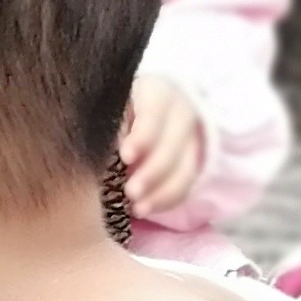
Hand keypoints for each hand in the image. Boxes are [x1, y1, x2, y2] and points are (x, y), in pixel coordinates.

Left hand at [118, 75, 208, 225]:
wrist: (140, 106)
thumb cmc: (115, 105)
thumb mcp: (111, 103)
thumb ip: (109, 122)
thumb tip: (108, 146)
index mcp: (158, 91)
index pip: (155, 113)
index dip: (143, 136)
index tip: (126, 156)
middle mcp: (181, 112)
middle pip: (174, 144)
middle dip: (153, 172)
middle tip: (130, 192)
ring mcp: (191, 137)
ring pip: (186, 168)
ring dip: (162, 192)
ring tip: (137, 208)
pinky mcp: (192, 160)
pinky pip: (187, 184)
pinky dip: (168, 200)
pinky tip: (145, 209)